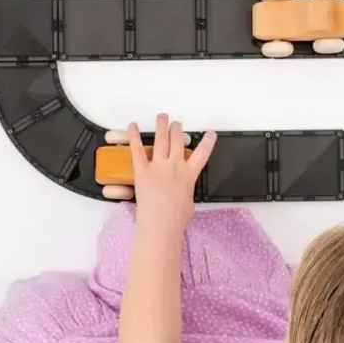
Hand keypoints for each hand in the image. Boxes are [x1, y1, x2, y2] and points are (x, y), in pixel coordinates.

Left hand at [127, 113, 215, 236]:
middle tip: (176, 124)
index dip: (208, 142)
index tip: (210, 133)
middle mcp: (175, 166)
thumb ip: (185, 188)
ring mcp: (158, 166)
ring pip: (161, 140)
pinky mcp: (142, 171)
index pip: (202, 153)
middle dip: (177, 130)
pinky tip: (133, 126)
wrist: (160, 225)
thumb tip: (180, 188)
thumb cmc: (177, 219)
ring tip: (162, 117)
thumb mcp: (188, 201)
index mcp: (189, 174)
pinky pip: (137, 150)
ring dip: (162, 126)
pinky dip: (134, 136)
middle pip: (177, 141)